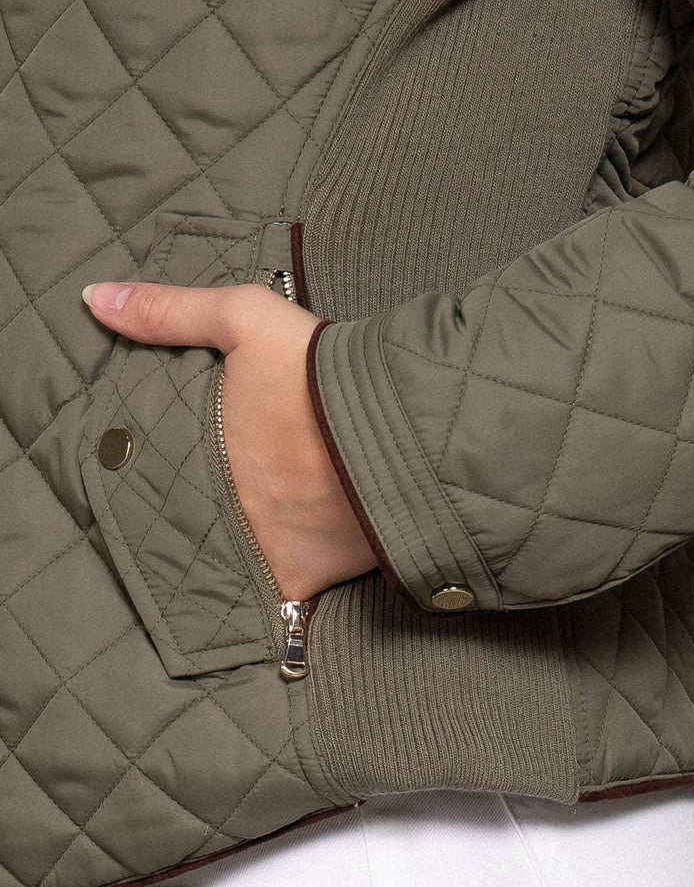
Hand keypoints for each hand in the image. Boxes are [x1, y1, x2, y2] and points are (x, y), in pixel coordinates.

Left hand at [82, 280, 377, 599]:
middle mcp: (216, 508)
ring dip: (234, 550)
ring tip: (246, 532)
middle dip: (194, 515)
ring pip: (228, 559)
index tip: (165, 473)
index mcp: (196, 451)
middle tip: (213, 502)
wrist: (401, 420)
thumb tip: (93, 298)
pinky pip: (277, 595)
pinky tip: (283, 567)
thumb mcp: (243, 319)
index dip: (156, 475)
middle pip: (188, 520)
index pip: (150, 474)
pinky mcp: (303, 578)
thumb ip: (168, 311)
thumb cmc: (317, 368)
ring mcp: (258, 550)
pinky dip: (278, 584)